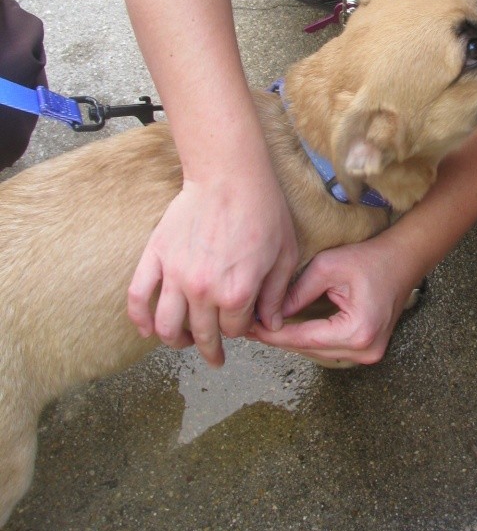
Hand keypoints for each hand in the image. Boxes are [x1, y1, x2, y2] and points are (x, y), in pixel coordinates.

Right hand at [127, 161, 298, 366]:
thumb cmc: (263, 211)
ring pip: (166, 326)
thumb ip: (275, 294)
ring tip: (182, 343)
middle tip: (214, 355)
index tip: (243, 325)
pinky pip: (138, 297)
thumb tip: (271, 325)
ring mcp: (175, 275)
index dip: (241, 331)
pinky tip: (146, 329)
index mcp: (237, 292)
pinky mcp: (156, 257)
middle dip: (210, 349)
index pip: (235, 330)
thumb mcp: (284, 254)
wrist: (230, 176)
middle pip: (202, 335)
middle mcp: (203, 290)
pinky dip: (139, 319)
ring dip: (174, 341)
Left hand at [251, 238, 410, 365]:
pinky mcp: (368, 350)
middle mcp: (365, 350)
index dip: (273, 334)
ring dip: (293, 341)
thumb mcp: (328, 267)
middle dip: (279, 339)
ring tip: (263, 329)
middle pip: (309, 350)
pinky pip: (330, 349)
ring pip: (318, 353)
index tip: (248, 328)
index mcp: (357, 331)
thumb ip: (298, 292)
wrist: (403, 260)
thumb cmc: (370, 259)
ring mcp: (369, 354)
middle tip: (248, 327)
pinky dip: (310, 340)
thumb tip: (271, 313)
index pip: (304, 338)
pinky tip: (289, 330)